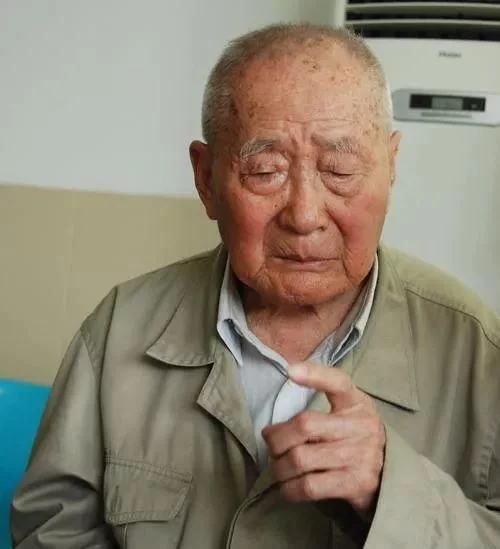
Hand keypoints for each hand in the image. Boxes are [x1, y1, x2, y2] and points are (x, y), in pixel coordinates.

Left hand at [262, 362, 385, 513]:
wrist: (390, 477)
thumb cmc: (354, 439)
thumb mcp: (347, 415)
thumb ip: (317, 414)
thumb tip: (270, 432)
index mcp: (357, 403)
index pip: (337, 382)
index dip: (314, 375)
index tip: (290, 371)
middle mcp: (362, 426)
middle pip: (305, 425)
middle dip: (277, 438)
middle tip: (271, 445)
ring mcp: (361, 456)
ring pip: (301, 458)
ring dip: (279, 466)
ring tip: (277, 467)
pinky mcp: (356, 484)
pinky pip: (310, 486)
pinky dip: (290, 488)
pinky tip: (287, 486)